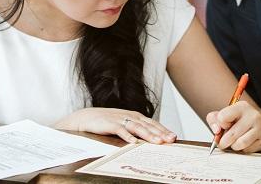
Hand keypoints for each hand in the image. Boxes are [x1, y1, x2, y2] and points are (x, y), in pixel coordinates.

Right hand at [55, 108, 176, 144]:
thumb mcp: (124, 124)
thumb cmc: (106, 122)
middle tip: (171, 140)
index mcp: (134, 116)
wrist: (86, 118)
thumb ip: (136, 129)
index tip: (174, 137)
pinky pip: (120, 131)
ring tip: (158, 142)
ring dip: (148, 135)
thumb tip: (152, 138)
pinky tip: (134, 143)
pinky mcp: (109, 124)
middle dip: (161, 133)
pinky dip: (128, 136)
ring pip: (137, 128)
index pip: (153, 123)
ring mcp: (120, 119)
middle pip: (148, 125)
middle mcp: (129, 116)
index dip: (164, 130)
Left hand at [206, 100, 260, 152]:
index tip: (224, 126)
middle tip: (223, 142)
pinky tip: (245, 143)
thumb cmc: (238, 120)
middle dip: (224, 142)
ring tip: (235, 142)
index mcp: (241, 106)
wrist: (258, 122)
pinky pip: (249, 150)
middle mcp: (253, 115)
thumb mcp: (223, 115)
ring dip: (234, 146)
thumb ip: (213, 120)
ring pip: (240, 144)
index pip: (223, 117)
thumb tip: (216, 131)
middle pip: (231, 135)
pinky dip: (243, 149)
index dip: (220, 125)